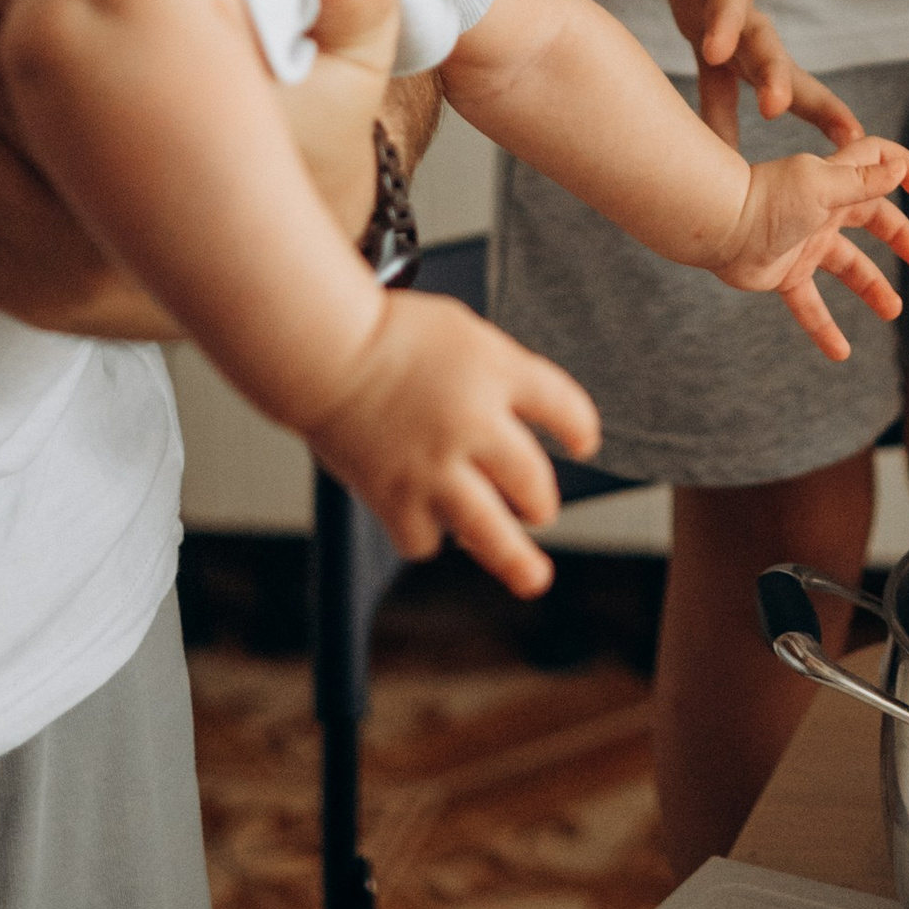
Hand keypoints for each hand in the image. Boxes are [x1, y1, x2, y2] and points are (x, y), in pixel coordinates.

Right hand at [310, 288, 599, 596]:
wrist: (325, 351)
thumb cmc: (390, 333)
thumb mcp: (465, 333)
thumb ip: (499, 374)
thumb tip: (520, 416)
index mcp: (496, 374)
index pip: (563, 407)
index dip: (579, 430)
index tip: (583, 444)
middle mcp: (473, 425)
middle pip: (533, 483)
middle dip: (540, 502)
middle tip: (539, 509)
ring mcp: (434, 467)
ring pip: (490, 534)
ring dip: (515, 559)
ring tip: (531, 575)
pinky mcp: (393, 497)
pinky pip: (425, 540)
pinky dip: (432, 537)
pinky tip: (435, 527)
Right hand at [653, 0, 905, 144]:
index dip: (723, 19)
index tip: (719, 49)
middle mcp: (704, 1)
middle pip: (741, 45)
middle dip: (765, 77)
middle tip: (781, 110)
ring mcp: (699, 29)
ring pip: (738, 77)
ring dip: (765, 109)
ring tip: (785, 163)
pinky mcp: (703, 44)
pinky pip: (723, 89)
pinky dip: (732, 126)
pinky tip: (740, 178)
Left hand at [714, 135, 908, 359]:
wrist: (719, 226)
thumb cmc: (768, 199)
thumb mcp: (822, 185)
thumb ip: (862, 180)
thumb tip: (900, 168)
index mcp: (834, 183)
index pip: (875, 163)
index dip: (901, 168)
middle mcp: (822, 211)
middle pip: (870, 219)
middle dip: (898, 235)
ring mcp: (804, 244)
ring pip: (847, 267)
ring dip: (872, 287)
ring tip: (893, 310)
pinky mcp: (785, 275)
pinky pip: (810, 306)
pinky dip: (825, 328)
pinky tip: (841, 353)